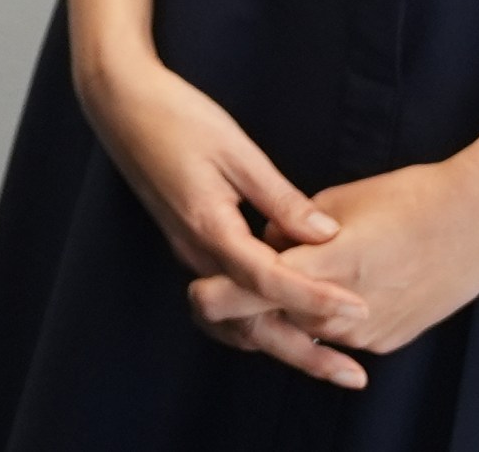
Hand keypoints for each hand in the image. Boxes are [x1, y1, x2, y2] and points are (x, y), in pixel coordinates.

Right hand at [69, 40, 364, 384]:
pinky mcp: (189, 243)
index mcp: (209, 226)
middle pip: (252, 323)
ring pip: (236, 321)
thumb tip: (327, 237)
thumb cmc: (176, 115)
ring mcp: (189, 251)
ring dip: (283, 345)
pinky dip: (257, 322)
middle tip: (354, 376)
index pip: (269, 279)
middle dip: (304, 355)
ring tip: (328, 359)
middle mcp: (196, 251)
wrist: (118, 102)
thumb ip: (281, 199)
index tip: (359, 310)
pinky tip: (285, 319)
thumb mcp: (236, 149)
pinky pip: (226, 302)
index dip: (316, 299)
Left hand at [215, 157, 478, 370]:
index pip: (246, 294)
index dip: (214, 295)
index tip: (196, 288)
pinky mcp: (386, 341)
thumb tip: (266, 237)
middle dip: (251, 301)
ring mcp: (365, 334)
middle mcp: (339, 313)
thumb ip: (290, 226)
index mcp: (320, 268)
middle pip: (271, 320)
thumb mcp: (338, 201)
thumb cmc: (408, 199)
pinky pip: (338, 333)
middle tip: (241, 274)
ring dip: (290, 306)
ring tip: (307, 264)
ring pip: (305, 329)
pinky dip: (325, 313)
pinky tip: (342, 279)